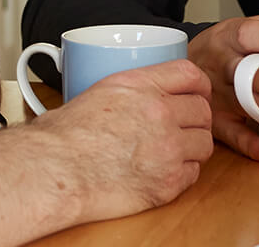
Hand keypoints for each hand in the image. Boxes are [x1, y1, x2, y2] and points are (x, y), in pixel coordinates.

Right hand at [34, 58, 213, 220]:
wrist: (54, 171)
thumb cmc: (61, 137)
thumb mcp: (96, 92)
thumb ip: (129, 92)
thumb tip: (134, 98)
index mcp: (139, 85)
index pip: (190, 74)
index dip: (199, 86)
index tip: (197, 94)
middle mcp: (159, 113)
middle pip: (203, 111)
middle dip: (196, 120)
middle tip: (183, 128)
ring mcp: (167, 149)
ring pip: (204, 144)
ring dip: (192, 148)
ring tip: (172, 153)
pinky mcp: (168, 182)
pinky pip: (193, 174)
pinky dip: (182, 174)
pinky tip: (162, 172)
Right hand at [187, 2, 258, 163]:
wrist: (184, 69)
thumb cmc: (231, 48)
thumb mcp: (255, 26)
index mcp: (230, 37)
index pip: (248, 34)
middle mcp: (220, 65)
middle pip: (246, 72)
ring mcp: (216, 96)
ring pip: (242, 104)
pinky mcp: (216, 123)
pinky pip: (233, 136)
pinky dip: (254, 146)